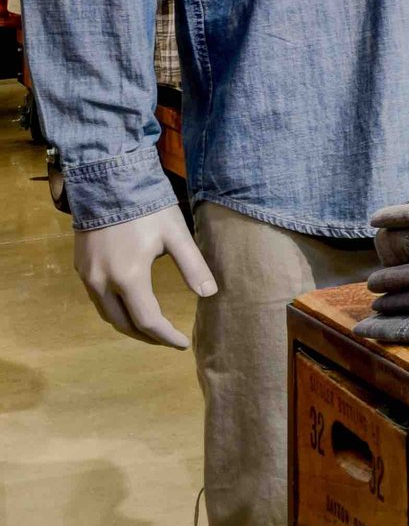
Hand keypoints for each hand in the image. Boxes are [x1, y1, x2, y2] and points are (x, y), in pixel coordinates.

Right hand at [76, 204, 215, 347]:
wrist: (108, 182)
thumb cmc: (147, 208)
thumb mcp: (176, 235)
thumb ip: (193, 266)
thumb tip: (210, 294)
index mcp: (129, 277)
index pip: (148, 321)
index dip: (166, 336)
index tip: (183, 343)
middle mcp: (102, 282)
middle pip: (124, 324)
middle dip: (147, 336)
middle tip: (168, 339)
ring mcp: (87, 276)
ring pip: (106, 314)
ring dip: (129, 325)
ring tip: (151, 328)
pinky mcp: (80, 267)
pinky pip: (97, 299)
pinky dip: (115, 309)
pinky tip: (129, 305)